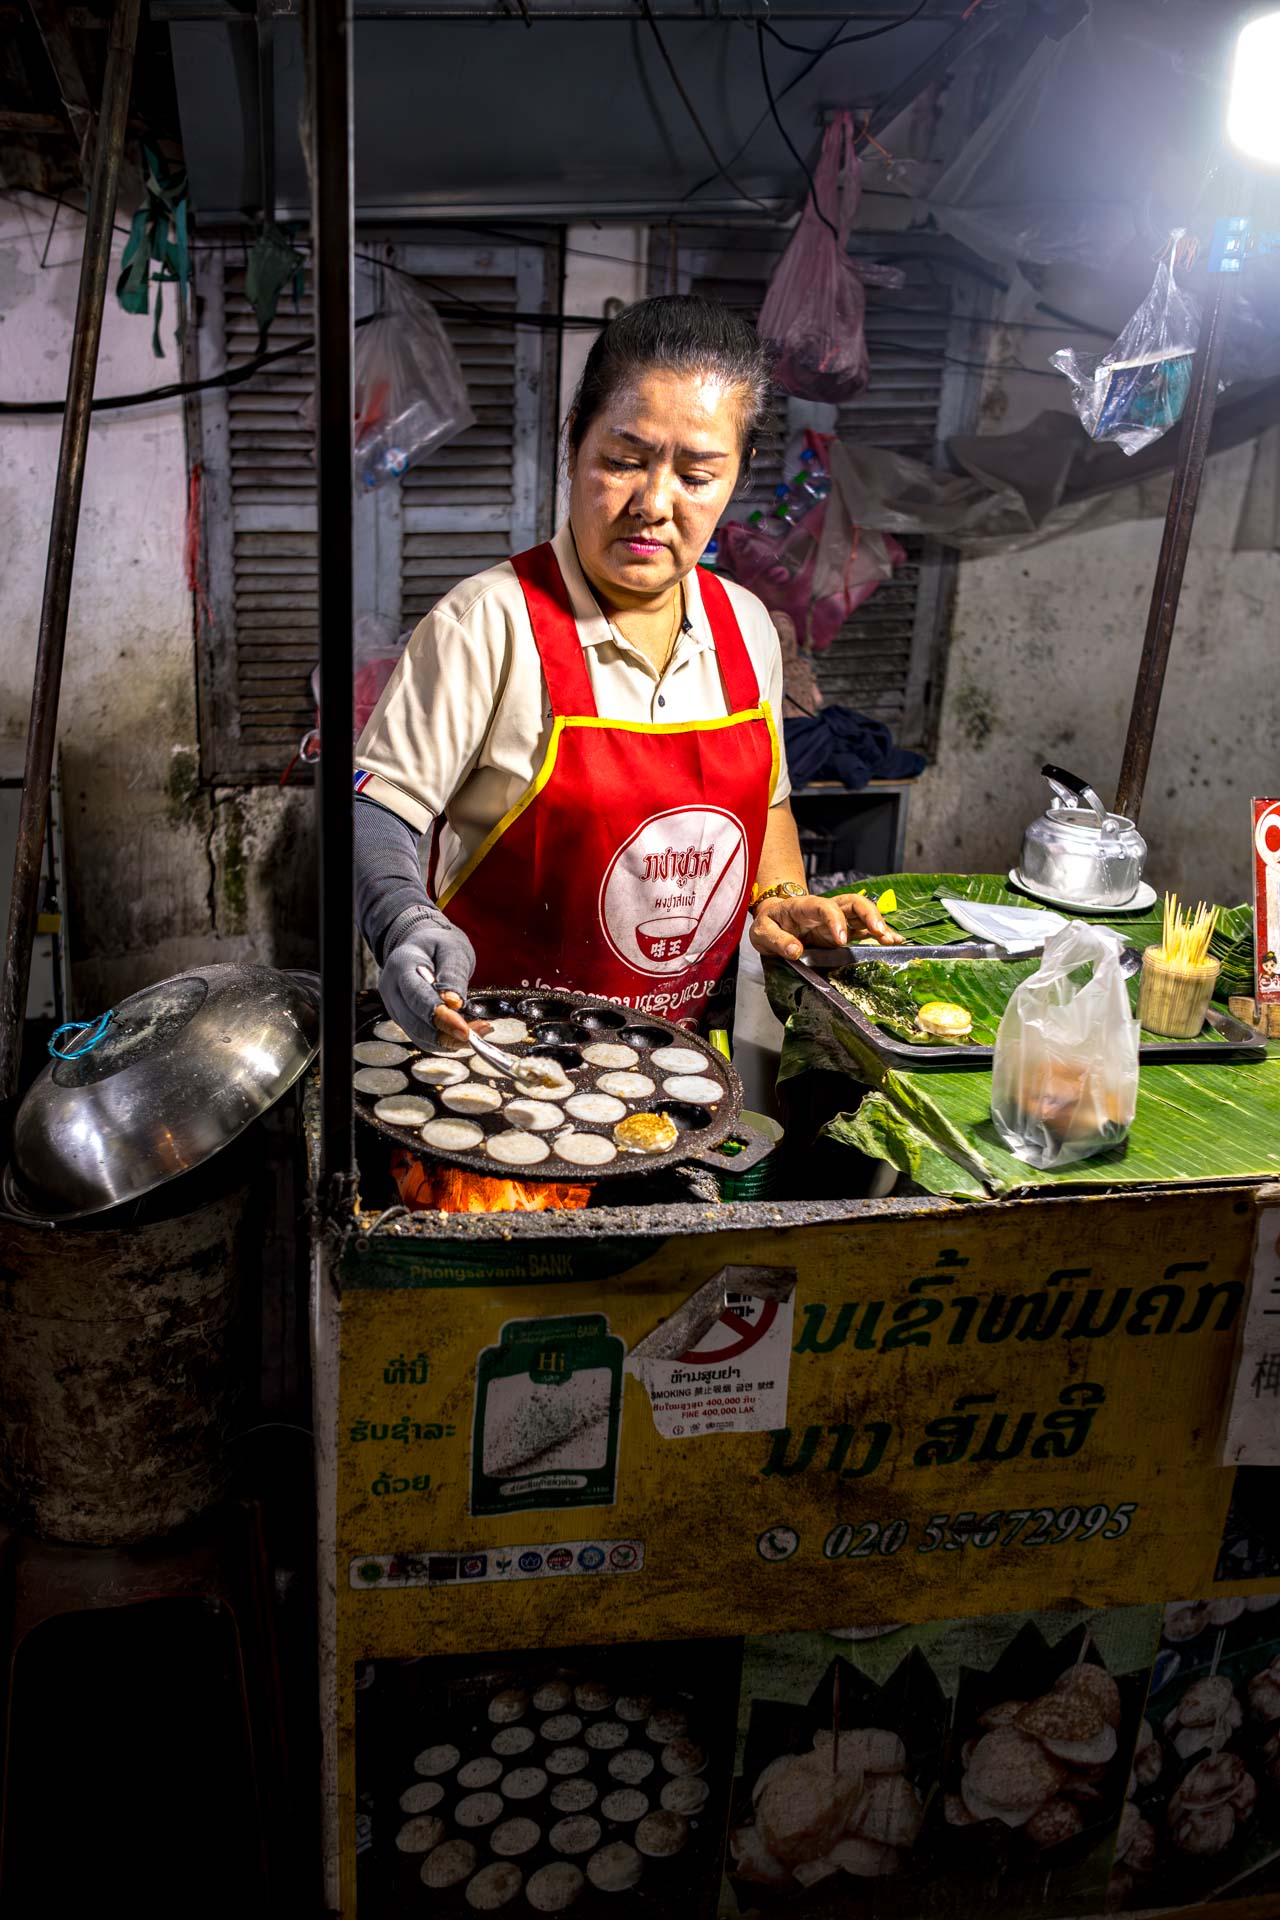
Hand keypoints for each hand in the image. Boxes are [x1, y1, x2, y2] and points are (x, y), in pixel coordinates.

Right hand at [378, 906, 477, 1043]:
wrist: (421, 945)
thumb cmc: (439, 944)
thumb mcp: (452, 949)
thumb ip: (453, 974)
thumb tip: (453, 1004)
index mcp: (401, 965)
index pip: (416, 996)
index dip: (440, 1016)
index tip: (465, 1030)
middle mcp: (391, 988)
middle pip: (414, 1021)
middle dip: (445, 1034)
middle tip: (476, 1035)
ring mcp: (394, 1005)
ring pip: (417, 1034)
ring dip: (447, 1041)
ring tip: (477, 1033)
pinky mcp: (402, 1018)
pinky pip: (421, 1037)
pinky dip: (443, 1041)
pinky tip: (464, 1035)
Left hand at [749, 889, 904, 962]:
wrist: (775, 920)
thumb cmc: (769, 924)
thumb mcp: (762, 932)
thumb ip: (777, 940)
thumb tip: (795, 951)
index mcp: (804, 906)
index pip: (824, 906)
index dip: (835, 920)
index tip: (841, 940)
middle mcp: (826, 908)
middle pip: (853, 902)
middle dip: (869, 915)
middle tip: (879, 933)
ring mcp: (838, 918)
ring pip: (863, 913)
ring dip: (879, 924)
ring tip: (891, 940)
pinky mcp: (845, 930)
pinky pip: (865, 928)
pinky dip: (880, 933)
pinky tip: (894, 941)